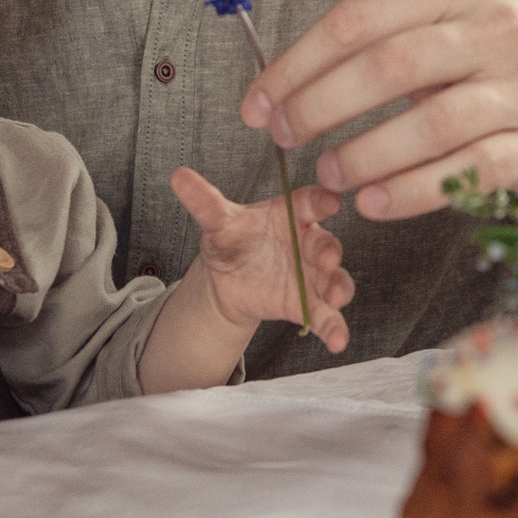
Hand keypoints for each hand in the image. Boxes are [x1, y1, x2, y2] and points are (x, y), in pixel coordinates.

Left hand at [168, 166, 353, 351]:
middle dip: (330, 251)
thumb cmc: (232, 240)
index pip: (310, 202)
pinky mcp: (308, 304)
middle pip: (326, 243)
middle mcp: (309, 243)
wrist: (228, 278)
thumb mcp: (218, 222)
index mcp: (291, 214)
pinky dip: (335, 329)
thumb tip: (177, 176)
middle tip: (328, 258)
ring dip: (339, 288)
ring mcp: (313, 275)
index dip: (321, 201)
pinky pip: (326, 316)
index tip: (330, 202)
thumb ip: (204, 201)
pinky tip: (337, 342)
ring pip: (335, 280)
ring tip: (337, 299)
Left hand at [239, 0, 517, 220]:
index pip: (360, 19)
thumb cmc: (498, 41)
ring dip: (364, 154)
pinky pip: (468, 174)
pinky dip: (412, 192)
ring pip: (430, 125)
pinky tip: (372, 202)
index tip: (257, 101)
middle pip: (390, 67)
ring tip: (326, 173)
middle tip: (281, 135)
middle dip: (320, 105)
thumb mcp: (451, 5)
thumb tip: (285, 82)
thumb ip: (382, 30)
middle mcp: (497, 31)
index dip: (298, 64)